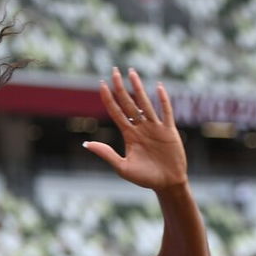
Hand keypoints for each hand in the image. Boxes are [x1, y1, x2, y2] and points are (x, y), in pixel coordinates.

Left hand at [84, 67, 187, 190]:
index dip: (108, 98)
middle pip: (128, 103)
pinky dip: (163, 100)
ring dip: (138, 87)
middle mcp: (141, 128)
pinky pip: (166, 112)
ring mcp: (155, 128)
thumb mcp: (123, 168)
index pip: (116, 112)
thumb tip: (86, 143)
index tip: (101, 84)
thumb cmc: (145, 178)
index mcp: (129, 135)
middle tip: (114, 70)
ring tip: (132, 72)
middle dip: (121, 87)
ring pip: (145, 103)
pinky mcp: (169, 131)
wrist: (167, 184)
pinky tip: (159, 87)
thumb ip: (106, 154)